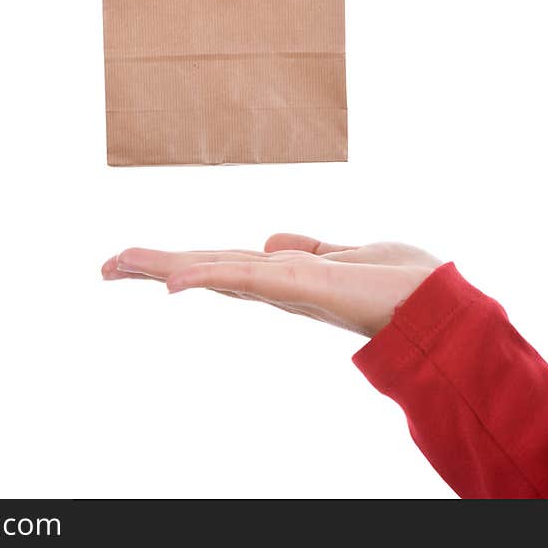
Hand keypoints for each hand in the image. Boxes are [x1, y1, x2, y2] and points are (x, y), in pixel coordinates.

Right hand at [102, 234, 442, 337]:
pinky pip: (245, 278)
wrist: (442, 306)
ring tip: (115, 264)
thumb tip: (267, 241)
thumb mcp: (346, 254)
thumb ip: (307, 247)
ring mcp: (284, 287)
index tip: (139, 262)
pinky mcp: (300, 285)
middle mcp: (276, 284)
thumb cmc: (402, 282)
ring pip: (211, 271)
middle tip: (105, 265)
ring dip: (162, 267)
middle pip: (205, 268)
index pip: (221, 264)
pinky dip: (205, 278)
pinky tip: (170, 282)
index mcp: (283, 276)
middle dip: (154, 266)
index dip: (180, 262)